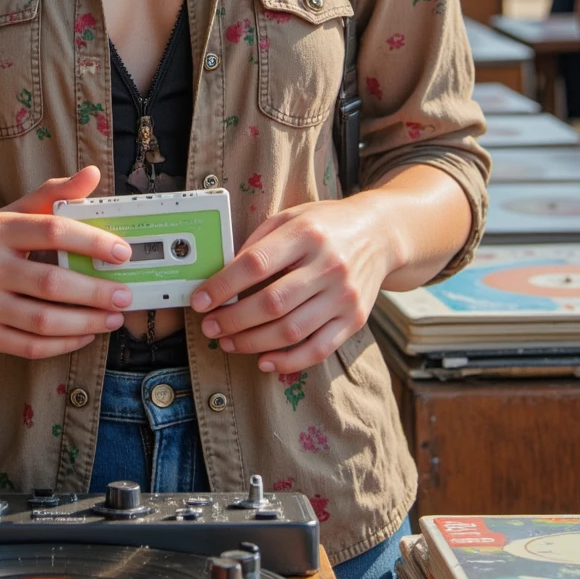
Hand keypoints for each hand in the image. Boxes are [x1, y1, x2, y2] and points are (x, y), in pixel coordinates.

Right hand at [0, 166, 134, 360]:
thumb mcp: (13, 211)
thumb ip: (53, 194)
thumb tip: (92, 174)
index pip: (52, 231)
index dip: (91, 242)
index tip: (122, 253)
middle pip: (52, 284)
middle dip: (96, 292)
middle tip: (125, 295)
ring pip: (44, 321)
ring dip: (87, 322)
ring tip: (114, 317)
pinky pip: (31, 346)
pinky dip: (64, 344)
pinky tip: (86, 334)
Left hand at [190, 195, 391, 374]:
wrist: (380, 234)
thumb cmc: (326, 225)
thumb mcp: (290, 218)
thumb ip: (258, 243)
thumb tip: (222, 277)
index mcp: (307, 234)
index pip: (256, 264)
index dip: (222, 286)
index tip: (200, 300)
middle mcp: (329, 265)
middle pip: (271, 303)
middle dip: (232, 320)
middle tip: (209, 327)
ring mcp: (344, 296)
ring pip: (291, 331)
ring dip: (252, 343)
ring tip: (228, 342)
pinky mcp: (355, 319)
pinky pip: (318, 349)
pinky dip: (288, 361)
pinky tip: (264, 360)